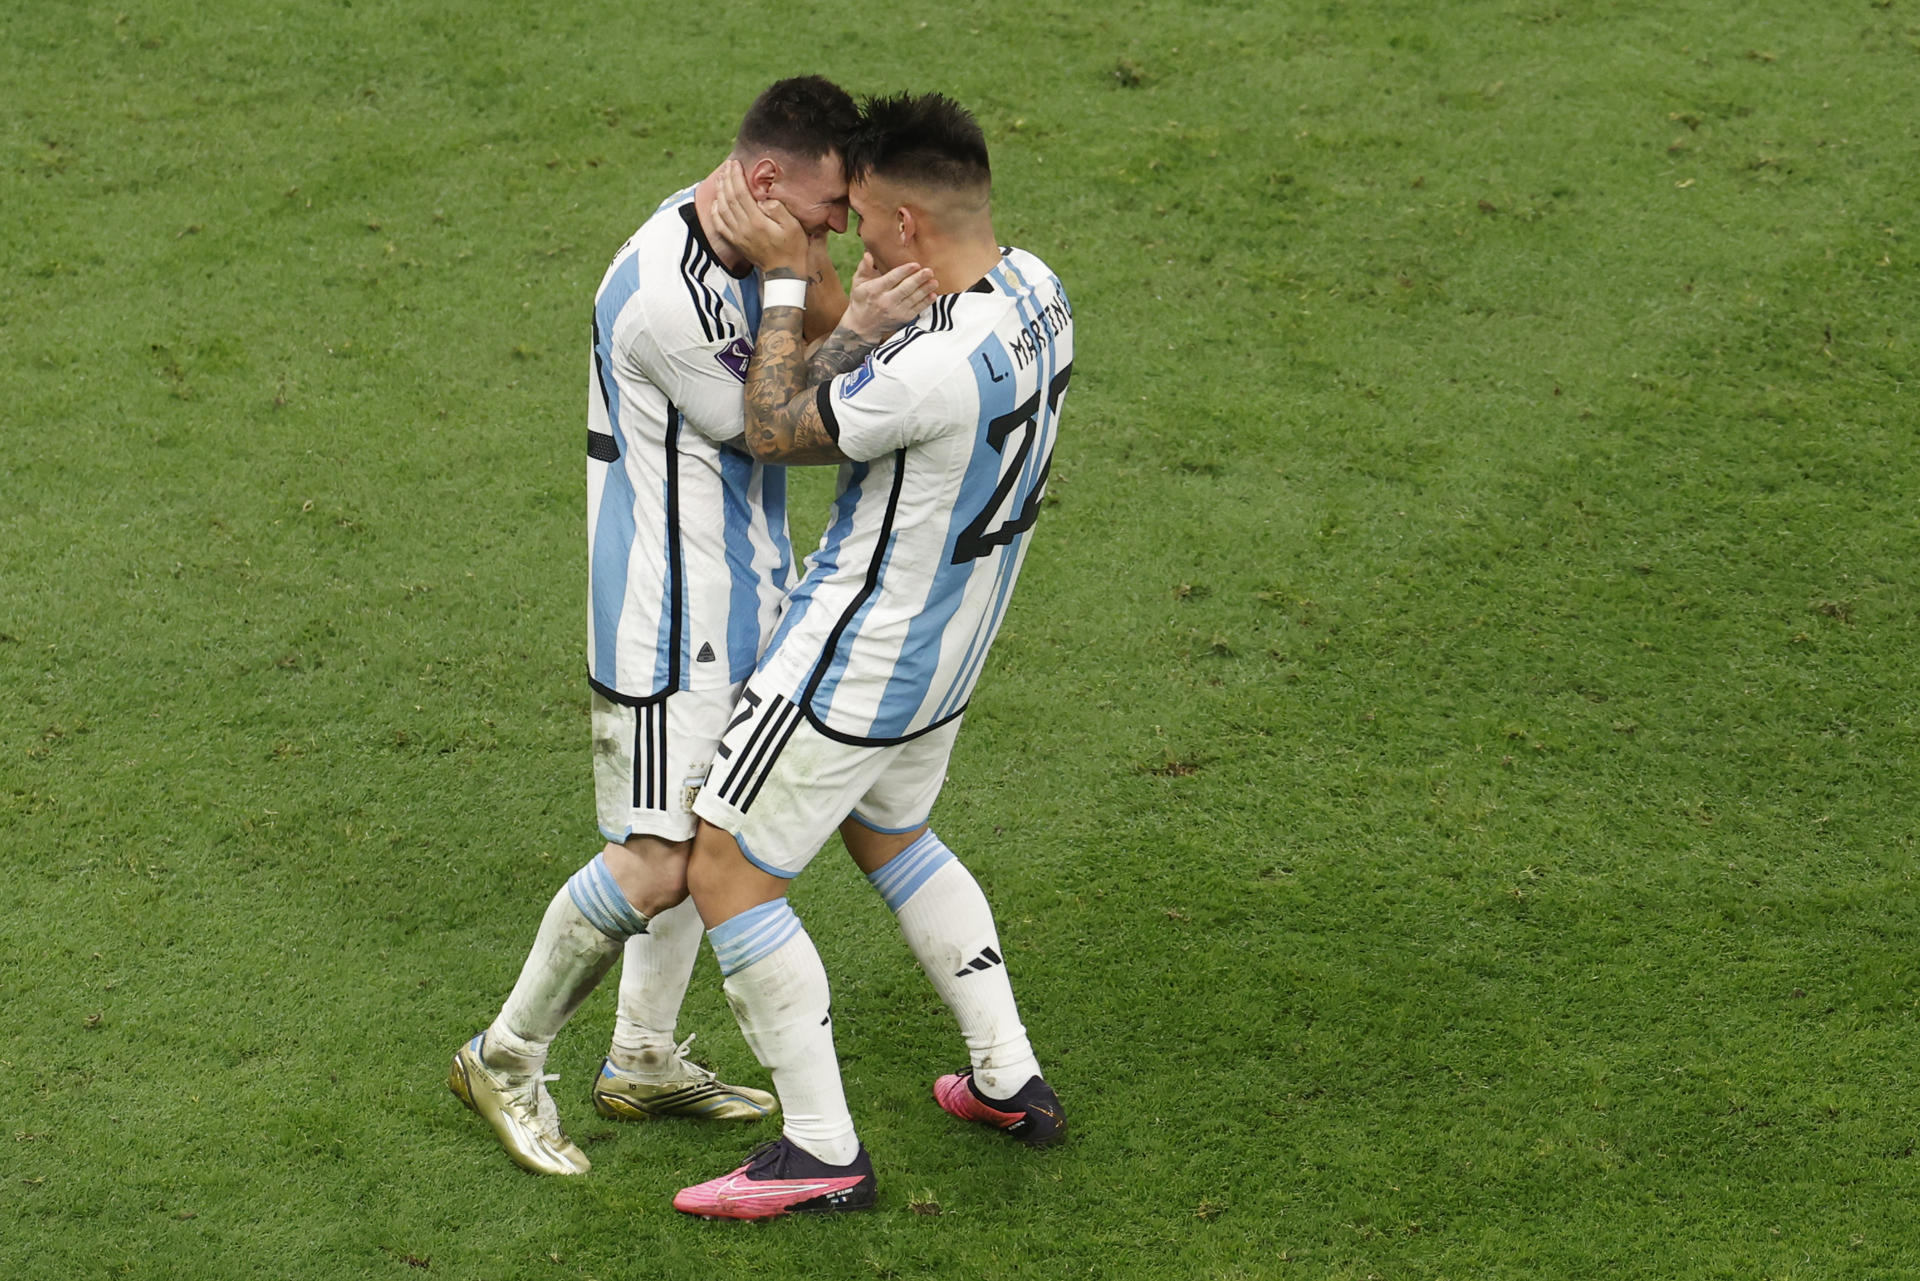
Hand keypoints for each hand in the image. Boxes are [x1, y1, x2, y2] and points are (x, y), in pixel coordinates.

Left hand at [709, 160, 808, 275]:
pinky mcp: (736, 243)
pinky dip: (715, 212)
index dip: (736, 177)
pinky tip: (717, 203)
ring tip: (721, 178)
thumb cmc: (793, 248)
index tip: (735, 164)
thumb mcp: (793, 227)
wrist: (784, 274)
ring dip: (720, 192)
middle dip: (727, 179)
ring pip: (722, 210)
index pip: (741, 193)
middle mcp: (743, 228)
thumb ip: (778, 210)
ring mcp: (737, 236)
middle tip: (727, 166)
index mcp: (757, 221)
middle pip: (729, 198)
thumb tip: (764, 199)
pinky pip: (720, 225)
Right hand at [842, 254, 937, 343]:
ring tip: (934, 281)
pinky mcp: (903, 319)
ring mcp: (895, 312)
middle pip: (905, 289)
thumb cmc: (861, 300)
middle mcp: (885, 301)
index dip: (904, 271)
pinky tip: (933, 295)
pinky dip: (926, 302)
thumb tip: (868, 255)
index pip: (892, 278)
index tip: (915, 265)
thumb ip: (864, 268)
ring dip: (925, 290)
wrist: (862, 326)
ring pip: (913, 299)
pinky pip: (917, 309)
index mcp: (875, 290)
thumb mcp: (857, 283)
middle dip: (918, 279)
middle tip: (929, 271)